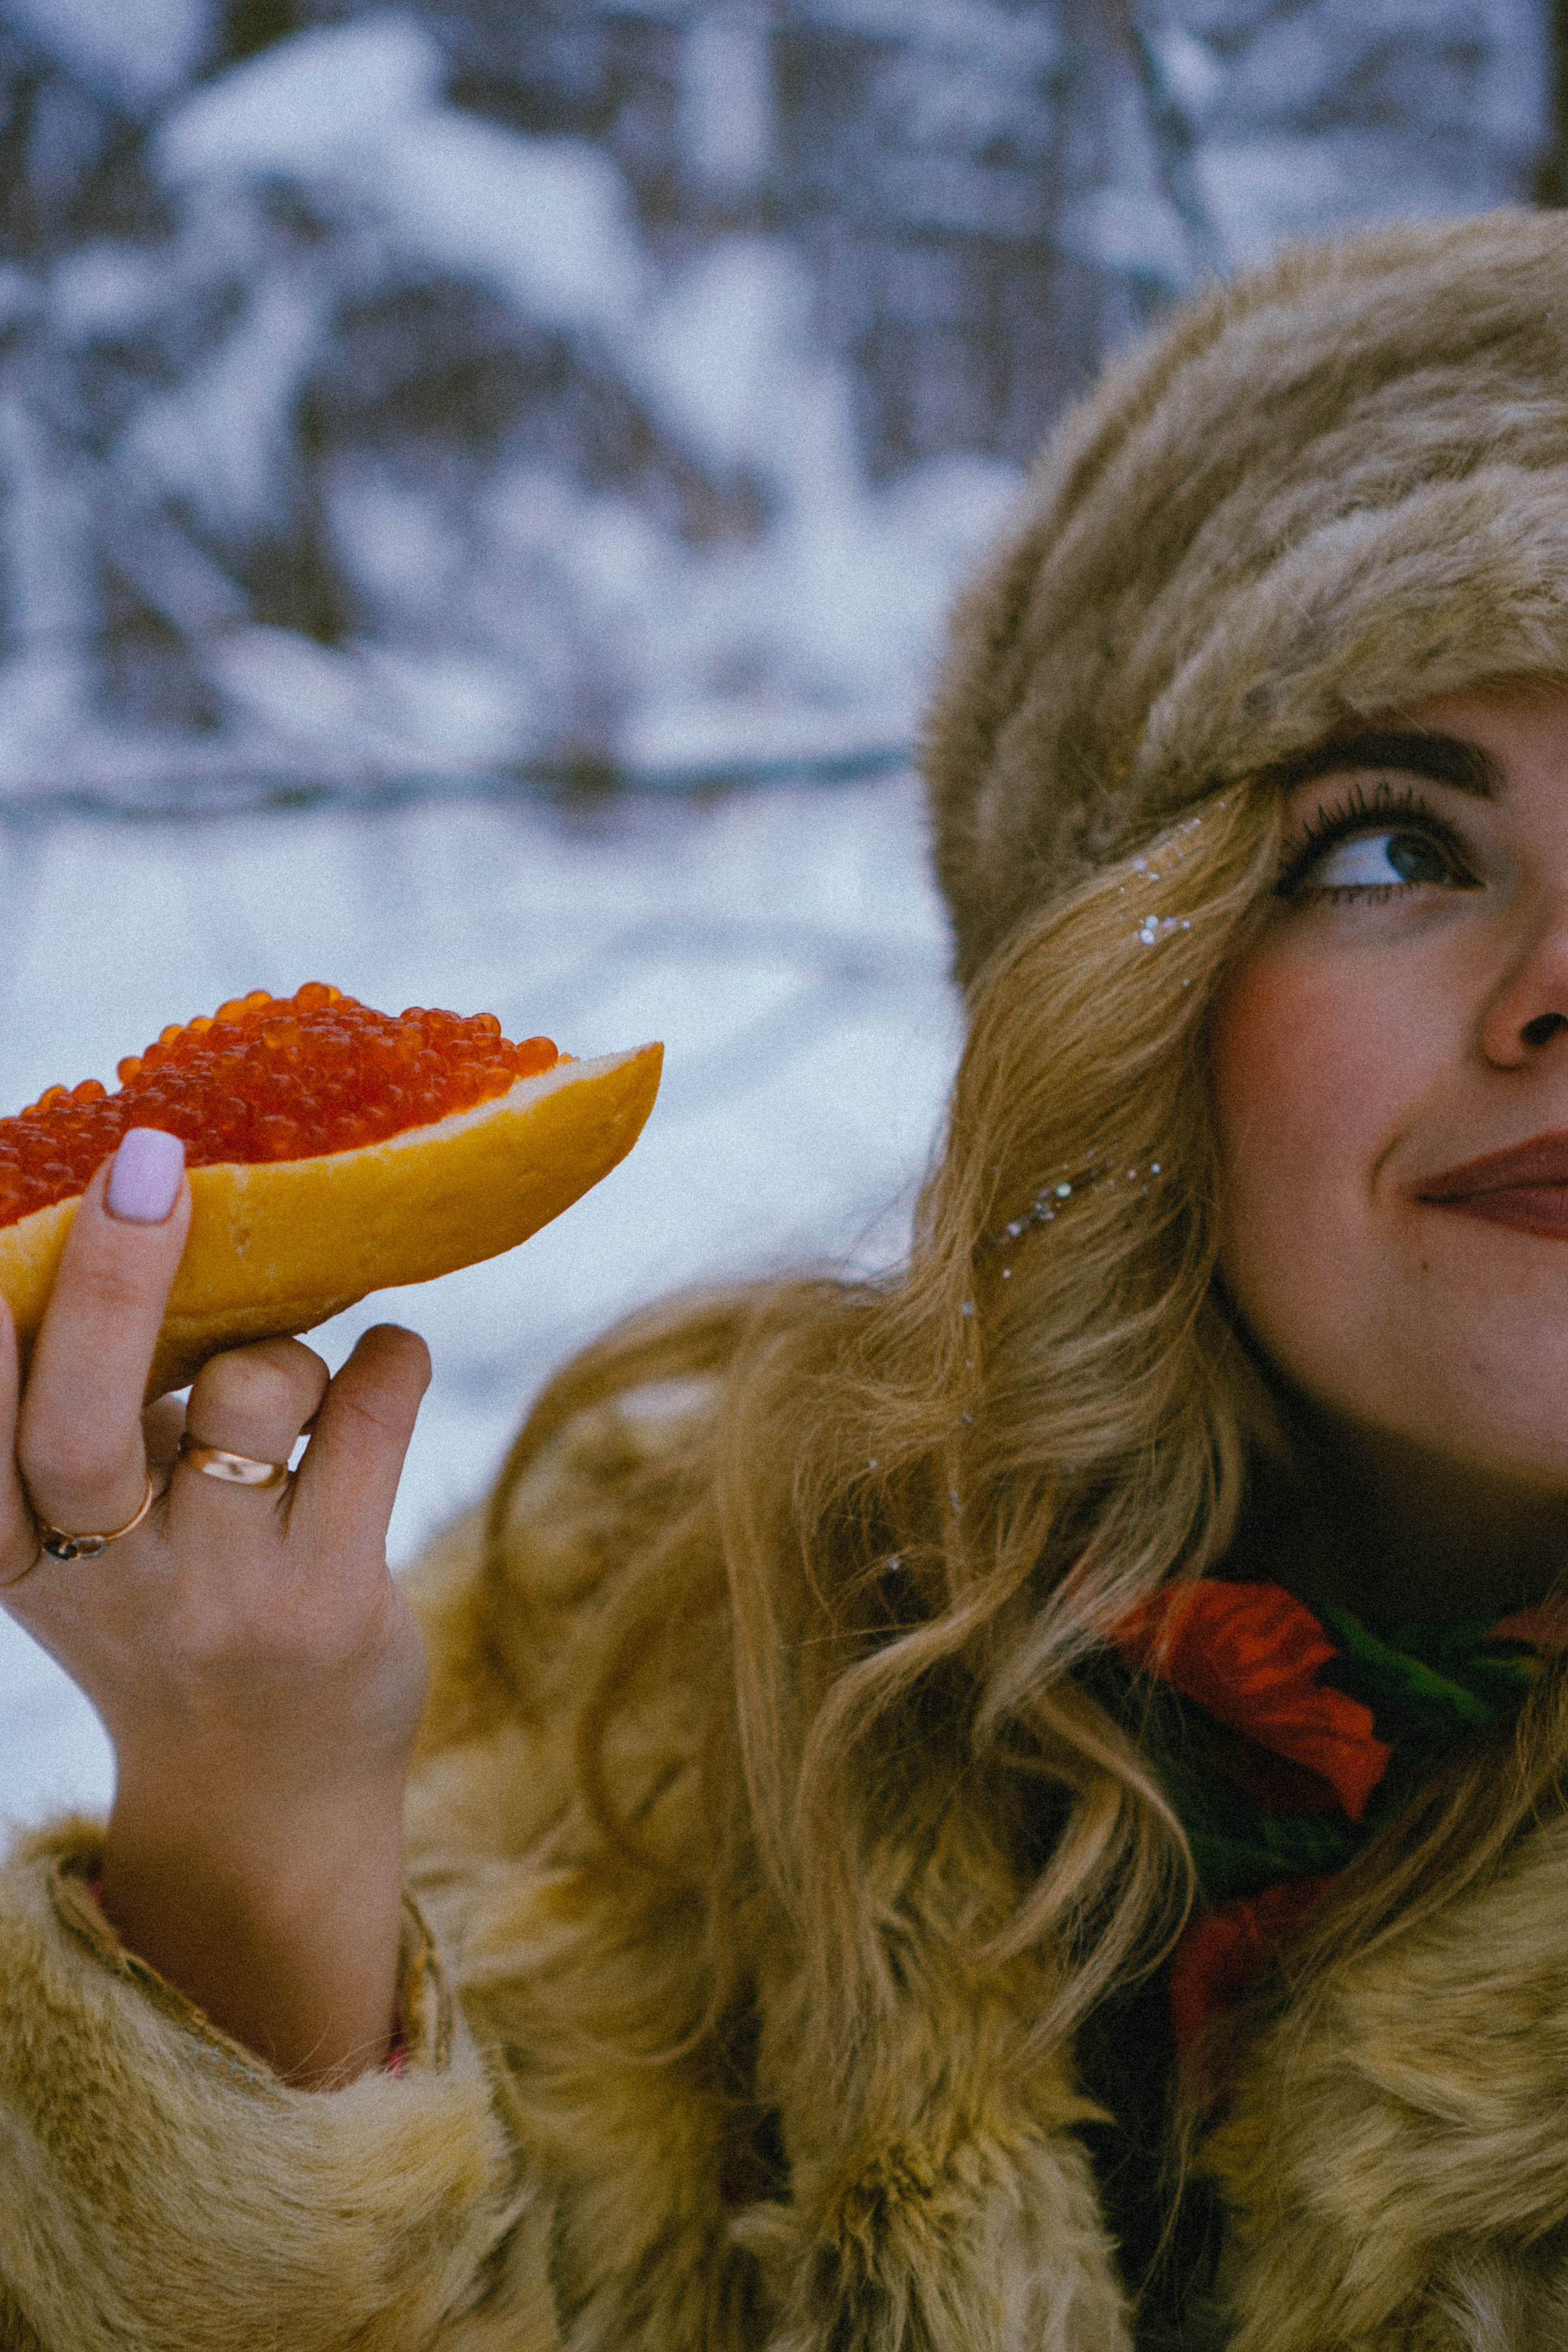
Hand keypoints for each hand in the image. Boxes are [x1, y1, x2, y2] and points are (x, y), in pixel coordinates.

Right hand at [0, 1132, 430, 2084]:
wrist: (265, 1800)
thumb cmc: (169, 1622)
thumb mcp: (85, 1549)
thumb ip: (78, 1421)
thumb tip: (114, 1230)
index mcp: (26, 1562)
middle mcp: (111, 1584)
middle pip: (82, 1426)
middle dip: (110, 1283)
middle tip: (145, 1163)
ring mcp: (226, 1598)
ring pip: (255, 1395)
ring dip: (289, 1348)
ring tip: (296, 1387)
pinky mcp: (335, 1602)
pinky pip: (373, 1417)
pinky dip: (390, 1358)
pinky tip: (385, 1366)